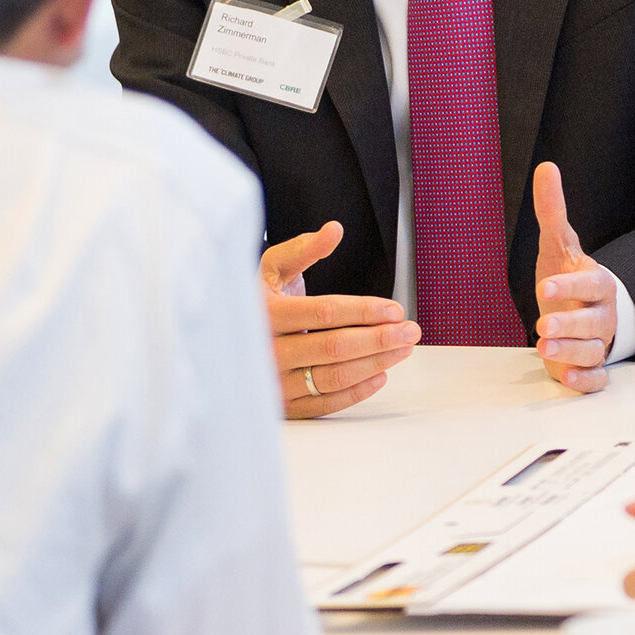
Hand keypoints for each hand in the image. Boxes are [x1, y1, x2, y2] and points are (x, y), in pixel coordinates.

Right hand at [261, 221, 416, 417]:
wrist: (224, 340)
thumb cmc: (257, 301)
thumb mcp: (272, 268)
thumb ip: (303, 249)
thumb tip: (334, 231)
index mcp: (264, 312)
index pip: (324, 313)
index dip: (364, 310)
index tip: (394, 310)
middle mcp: (266, 350)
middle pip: (335, 347)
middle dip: (380, 338)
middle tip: (410, 331)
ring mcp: (274, 381)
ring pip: (334, 377)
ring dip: (376, 363)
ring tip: (401, 350)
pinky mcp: (283, 404)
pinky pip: (326, 403)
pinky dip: (357, 391)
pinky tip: (379, 374)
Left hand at [532, 162, 615, 393]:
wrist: (585, 311)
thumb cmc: (570, 277)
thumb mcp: (558, 245)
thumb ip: (552, 210)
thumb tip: (546, 167)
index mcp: (596, 283)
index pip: (591, 282)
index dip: (572, 284)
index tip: (545, 286)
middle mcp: (602, 315)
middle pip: (594, 322)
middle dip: (570, 324)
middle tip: (543, 325)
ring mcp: (599, 343)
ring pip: (593, 351)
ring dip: (571, 351)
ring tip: (544, 347)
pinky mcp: (592, 367)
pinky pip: (597, 379)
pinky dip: (586, 380)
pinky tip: (568, 377)